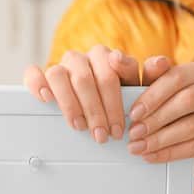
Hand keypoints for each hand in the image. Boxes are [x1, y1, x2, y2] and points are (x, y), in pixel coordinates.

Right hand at [24, 45, 170, 142]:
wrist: (99, 103)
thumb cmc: (120, 99)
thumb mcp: (139, 92)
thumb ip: (151, 78)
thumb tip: (160, 63)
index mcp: (107, 58)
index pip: (111, 68)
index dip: (114, 101)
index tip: (118, 127)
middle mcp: (84, 59)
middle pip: (85, 77)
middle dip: (95, 110)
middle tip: (102, 135)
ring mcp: (63, 66)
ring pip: (59, 74)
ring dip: (70, 104)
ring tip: (79, 126)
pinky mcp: (42, 76)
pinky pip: (34, 73)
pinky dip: (37, 84)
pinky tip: (47, 99)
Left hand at [127, 61, 193, 176]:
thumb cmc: (177, 111)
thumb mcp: (161, 94)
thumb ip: (148, 78)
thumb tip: (119, 59)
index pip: (178, 77)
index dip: (153, 96)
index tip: (133, 113)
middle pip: (188, 100)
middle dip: (156, 119)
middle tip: (134, 133)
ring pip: (193, 125)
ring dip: (160, 139)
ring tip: (139, 147)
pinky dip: (171, 153)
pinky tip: (153, 156)